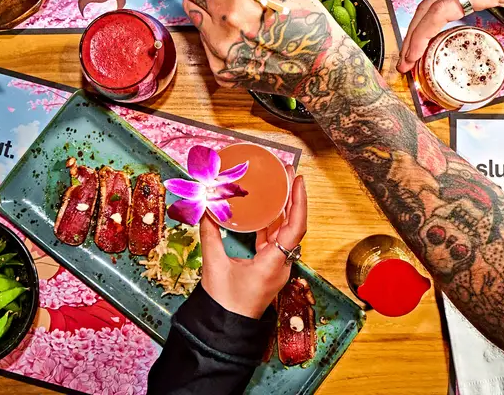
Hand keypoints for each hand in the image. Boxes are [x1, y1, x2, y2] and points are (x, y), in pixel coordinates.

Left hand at [147, 0, 363, 97]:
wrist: (322, 70)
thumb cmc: (306, 21)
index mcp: (232, 6)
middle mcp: (220, 34)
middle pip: (191, 0)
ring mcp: (220, 58)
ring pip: (199, 23)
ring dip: (212, 14)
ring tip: (248, 18)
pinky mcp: (224, 75)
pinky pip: (209, 47)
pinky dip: (220, 37)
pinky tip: (247, 39)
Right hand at [198, 173, 306, 317]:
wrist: (227, 329)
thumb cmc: (224, 303)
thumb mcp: (214, 265)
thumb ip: (210, 234)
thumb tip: (205, 209)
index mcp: (274, 263)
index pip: (296, 227)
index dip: (299, 201)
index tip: (298, 180)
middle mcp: (281, 263)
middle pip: (293, 225)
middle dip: (291, 197)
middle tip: (286, 173)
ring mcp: (276, 266)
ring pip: (284, 232)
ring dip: (282, 209)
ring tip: (277, 185)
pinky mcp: (268, 268)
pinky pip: (274, 240)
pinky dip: (271, 223)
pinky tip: (264, 210)